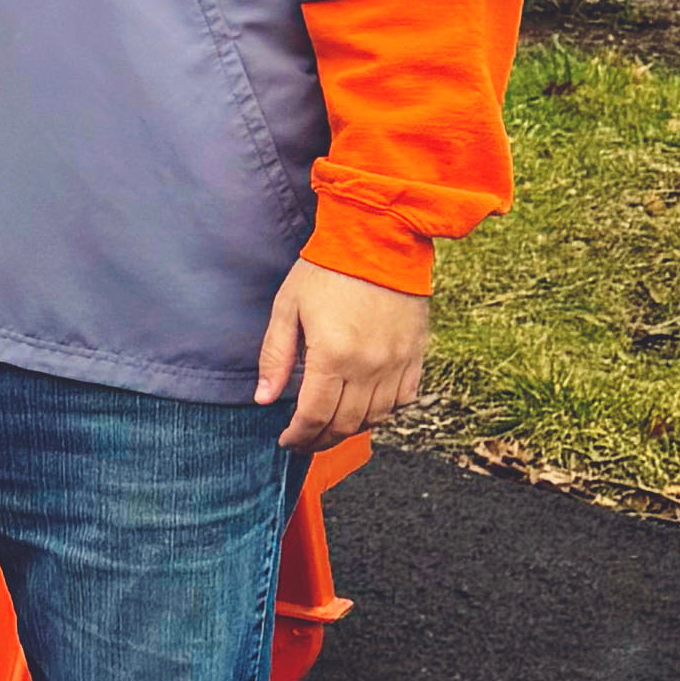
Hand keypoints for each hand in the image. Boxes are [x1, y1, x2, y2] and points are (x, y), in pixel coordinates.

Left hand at [252, 254, 429, 454]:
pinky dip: (383, 412)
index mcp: (333, 355)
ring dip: (350, 429)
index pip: (314, 416)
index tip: (287, 441)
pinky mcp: (415, 355)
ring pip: (375, 418)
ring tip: (330, 427)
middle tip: (305, 440)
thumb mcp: (287, 307)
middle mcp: (368, 366)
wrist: (379, 240)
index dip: (298, 436)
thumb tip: (264, 398)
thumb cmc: (327, 269)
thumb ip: (276, 356)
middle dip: (320, 440)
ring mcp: (396, 363)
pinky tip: (365, 408)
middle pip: (345, 424)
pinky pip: (403, 400)